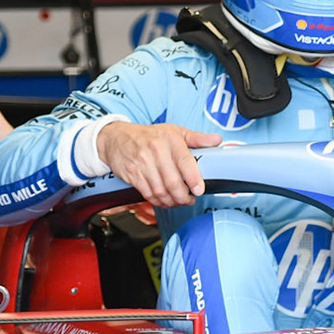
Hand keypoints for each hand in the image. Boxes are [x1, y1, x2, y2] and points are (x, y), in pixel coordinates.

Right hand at [96, 121, 222, 207]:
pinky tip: (164, 201)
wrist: (116, 138)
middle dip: (183, 197)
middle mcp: (156, 151)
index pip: (185, 162)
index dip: (193, 179)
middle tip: (189, 200)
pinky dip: (158, 201)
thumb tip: (217, 140)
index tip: (199, 190)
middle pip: (172, 182)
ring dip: (171, 202)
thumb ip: (197, 138)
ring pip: (160, 191)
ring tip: (178, 202)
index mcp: (170, 139)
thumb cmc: (148, 135)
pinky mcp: (132, 174)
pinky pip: (148, 193)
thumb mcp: (174, 131)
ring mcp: (142, 163)